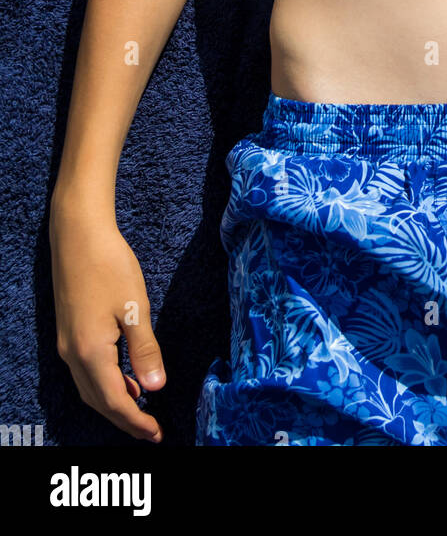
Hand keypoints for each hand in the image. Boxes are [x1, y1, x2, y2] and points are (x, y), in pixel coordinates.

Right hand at [49, 203, 165, 441]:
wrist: (77, 234)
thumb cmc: (109, 265)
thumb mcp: (134, 308)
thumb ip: (145, 351)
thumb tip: (155, 389)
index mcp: (90, 353)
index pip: (115, 401)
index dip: (136, 422)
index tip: (157, 434)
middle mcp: (73, 354)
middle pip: (99, 401)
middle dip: (125, 419)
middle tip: (152, 431)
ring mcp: (67, 343)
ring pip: (90, 388)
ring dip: (114, 402)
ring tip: (141, 407)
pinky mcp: (69, 331)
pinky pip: (85, 371)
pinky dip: (104, 383)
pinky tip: (123, 376)